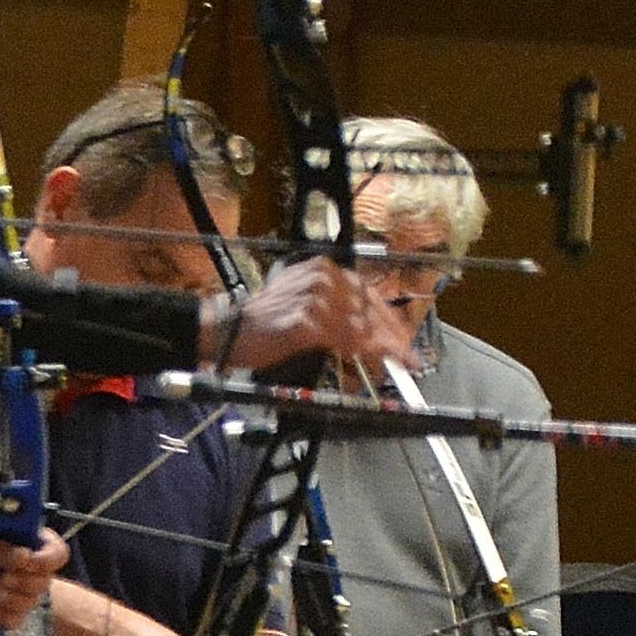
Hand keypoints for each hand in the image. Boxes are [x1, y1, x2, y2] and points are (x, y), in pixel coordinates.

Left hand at [0, 518, 60, 633]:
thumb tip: (24, 557)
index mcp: (24, 540)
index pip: (55, 552)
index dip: (47, 560)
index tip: (28, 562)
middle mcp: (26, 565)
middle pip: (44, 582)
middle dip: (19, 583)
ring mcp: (16, 589)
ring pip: (30, 603)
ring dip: (6, 600)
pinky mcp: (4, 609)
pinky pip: (14, 620)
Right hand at [207, 255, 417, 381]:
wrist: (227, 330)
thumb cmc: (263, 322)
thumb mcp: (302, 301)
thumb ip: (334, 309)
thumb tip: (365, 332)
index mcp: (323, 269)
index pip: (367, 292)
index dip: (388, 318)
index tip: (403, 338)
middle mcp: (322, 277)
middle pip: (369, 309)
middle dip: (391, 337)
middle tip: (408, 358)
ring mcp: (315, 298)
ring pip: (359, 327)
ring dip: (380, 350)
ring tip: (394, 367)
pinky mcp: (306, 322)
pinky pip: (342, 341)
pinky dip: (360, 355)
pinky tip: (371, 365)